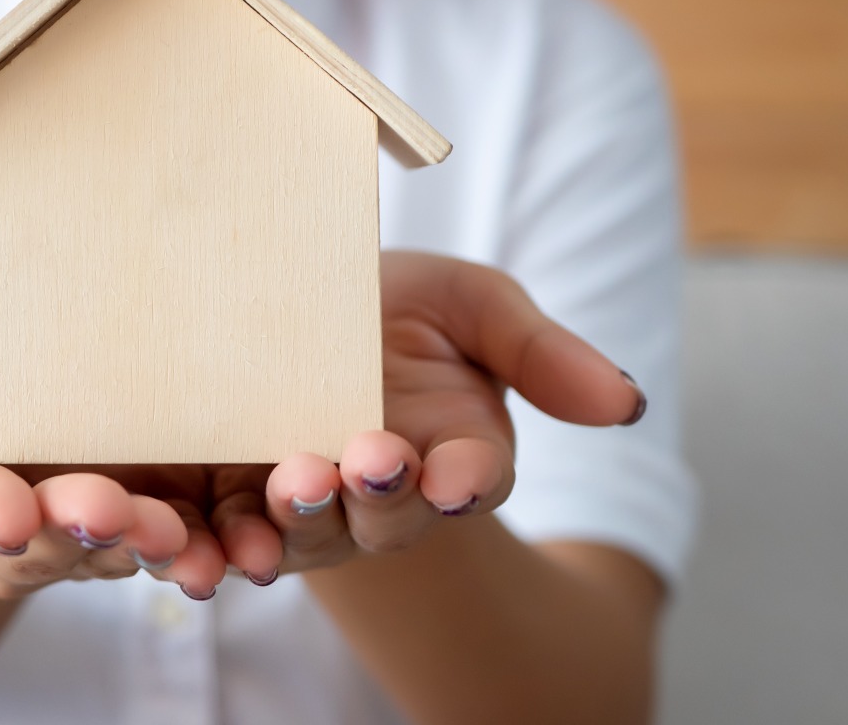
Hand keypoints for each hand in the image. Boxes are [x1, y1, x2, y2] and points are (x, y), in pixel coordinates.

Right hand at [0, 289, 226, 598]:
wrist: (12, 364)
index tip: (5, 513)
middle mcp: (0, 535)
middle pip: (36, 543)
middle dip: (73, 528)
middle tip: (104, 510)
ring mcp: (75, 535)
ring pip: (110, 553)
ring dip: (145, 547)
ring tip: (177, 535)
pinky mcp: (143, 517)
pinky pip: (175, 546)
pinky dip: (208, 549)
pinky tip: (238, 548)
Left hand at [199, 252, 648, 581]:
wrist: (283, 296)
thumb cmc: (389, 300)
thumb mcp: (469, 304)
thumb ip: (540, 352)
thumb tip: (627, 403)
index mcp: (456, 452)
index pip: (473, 477)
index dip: (467, 478)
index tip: (458, 474)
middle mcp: (386, 493)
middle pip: (391, 518)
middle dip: (381, 496)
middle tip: (368, 460)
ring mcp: (310, 505)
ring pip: (312, 535)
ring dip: (304, 521)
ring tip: (295, 486)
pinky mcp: (237, 503)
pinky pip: (234, 541)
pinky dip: (228, 550)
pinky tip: (220, 547)